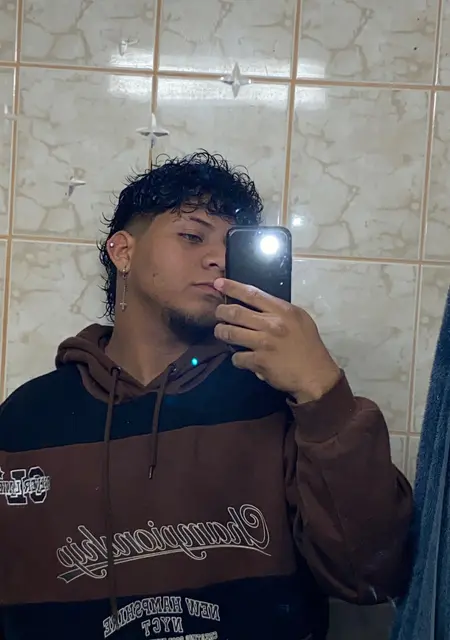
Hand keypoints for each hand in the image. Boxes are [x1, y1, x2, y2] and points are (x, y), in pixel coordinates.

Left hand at [213, 278, 340, 402]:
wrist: (316, 374)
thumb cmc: (308, 345)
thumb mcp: (299, 319)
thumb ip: (278, 310)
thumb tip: (256, 304)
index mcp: (282, 311)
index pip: (252, 294)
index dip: (232, 287)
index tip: (218, 283)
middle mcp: (271, 324)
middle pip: (235, 312)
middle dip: (221, 311)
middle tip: (218, 313)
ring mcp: (264, 343)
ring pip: (230, 332)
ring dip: (221, 332)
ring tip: (221, 332)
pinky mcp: (259, 362)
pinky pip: (237, 357)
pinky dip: (236, 358)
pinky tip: (242, 358)